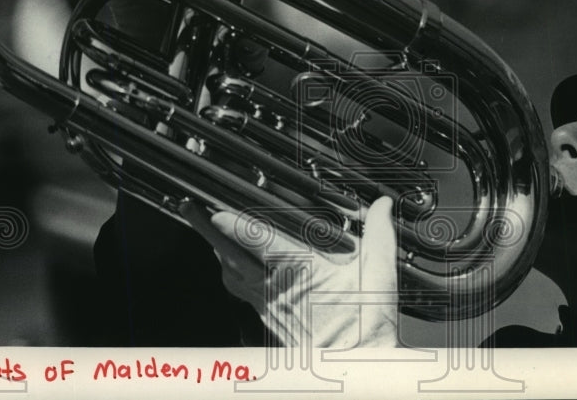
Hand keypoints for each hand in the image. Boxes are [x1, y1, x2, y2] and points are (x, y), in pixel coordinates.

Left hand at [180, 196, 398, 347]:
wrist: (354, 370)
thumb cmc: (365, 330)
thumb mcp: (379, 277)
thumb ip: (380, 235)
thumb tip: (382, 206)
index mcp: (302, 275)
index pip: (261, 245)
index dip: (236, 227)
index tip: (218, 213)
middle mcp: (276, 291)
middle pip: (231, 258)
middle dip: (211, 233)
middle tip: (193, 212)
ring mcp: (267, 307)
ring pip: (230, 275)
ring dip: (220, 251)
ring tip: (210, 228)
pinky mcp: (267, 318)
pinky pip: (239, 290)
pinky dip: (232, 270)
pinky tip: (234, 261)